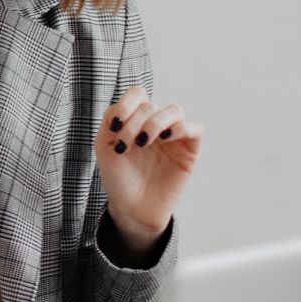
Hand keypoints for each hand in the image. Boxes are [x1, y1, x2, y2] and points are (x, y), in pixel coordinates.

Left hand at [95, 85, 204, 248]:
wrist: (132, 207)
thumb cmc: (118, 178)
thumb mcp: (104, 146)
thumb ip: (111, 119)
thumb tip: (128, 105)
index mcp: (134, 120)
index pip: (137, 94)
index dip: (126, 104)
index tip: (115, 126)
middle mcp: (155, 124)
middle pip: (150, 105)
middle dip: (134, 124)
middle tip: (125, 147)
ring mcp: (173, 136)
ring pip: (175, 110)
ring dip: (156, 123)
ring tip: (143, 143)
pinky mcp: (189, 150)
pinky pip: (195, 128)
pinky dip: (182, 128)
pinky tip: (166, 139)